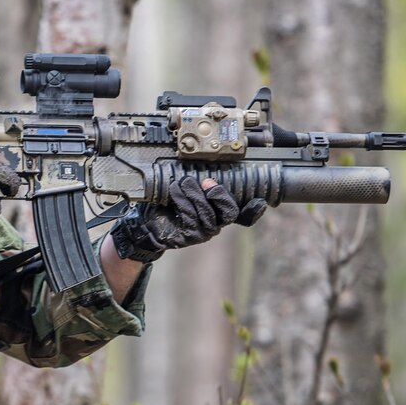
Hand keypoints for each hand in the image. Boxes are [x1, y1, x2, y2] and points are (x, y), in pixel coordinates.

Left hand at [110, 177, 265, 261]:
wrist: (146, 223)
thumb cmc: (167, 204)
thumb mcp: (184, 189)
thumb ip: (197, 181)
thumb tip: (203, 167)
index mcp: (218, 212)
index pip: (243, 215)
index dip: (253, 211)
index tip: (259, 201)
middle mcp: (215, 223)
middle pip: (230, 213)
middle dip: (220, 195)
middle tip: (207, 182)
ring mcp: (203, 232)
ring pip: (208, 214)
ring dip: (195, 195)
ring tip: (183, 182)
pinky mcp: (189, 237)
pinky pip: (191, 218)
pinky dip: (183, 201)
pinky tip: (175, 192)